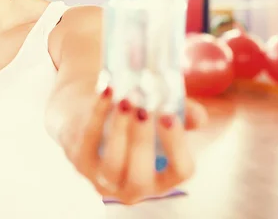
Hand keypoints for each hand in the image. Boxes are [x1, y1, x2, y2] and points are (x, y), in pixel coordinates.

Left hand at [59, 88, 206, 204]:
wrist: (90, 112)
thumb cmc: (135, 118)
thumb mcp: (159, 115)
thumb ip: (182, 113)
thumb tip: (199, 116)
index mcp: (162, 178)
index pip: (179, 171)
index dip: (177, 146)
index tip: (170, 115)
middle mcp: (133, 187)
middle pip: (140, 175)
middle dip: (143, 141)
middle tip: (146, 109)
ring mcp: (103, 178)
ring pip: (112, 163)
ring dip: (120, 130)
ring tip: (127, 100)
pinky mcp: (79, 161)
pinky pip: (88, 140)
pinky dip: (97, 113)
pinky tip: (107, 92)